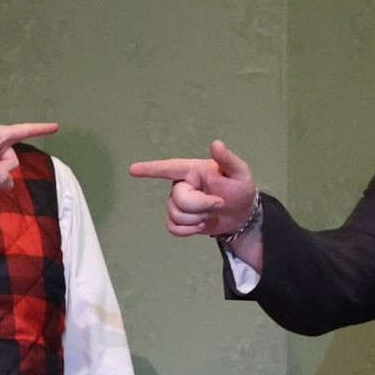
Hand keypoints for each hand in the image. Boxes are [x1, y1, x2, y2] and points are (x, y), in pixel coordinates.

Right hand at [127, 140, 257, 237]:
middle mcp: (181, 185)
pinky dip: (188, 230)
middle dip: (200, 206)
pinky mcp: (180, 220)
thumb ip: (227, 159)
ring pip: (175, 215)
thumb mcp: (239, 172)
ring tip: (210, 214)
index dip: (151, 169)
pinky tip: (200, 225)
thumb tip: (216, 143)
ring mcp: (178, 203)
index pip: (169, 168)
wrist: (242, 214)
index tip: (132, 170)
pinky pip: (173, 227)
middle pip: (178, 199)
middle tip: (219, 204)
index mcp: (192, 170)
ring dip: (196, 219)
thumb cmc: (239, 188)